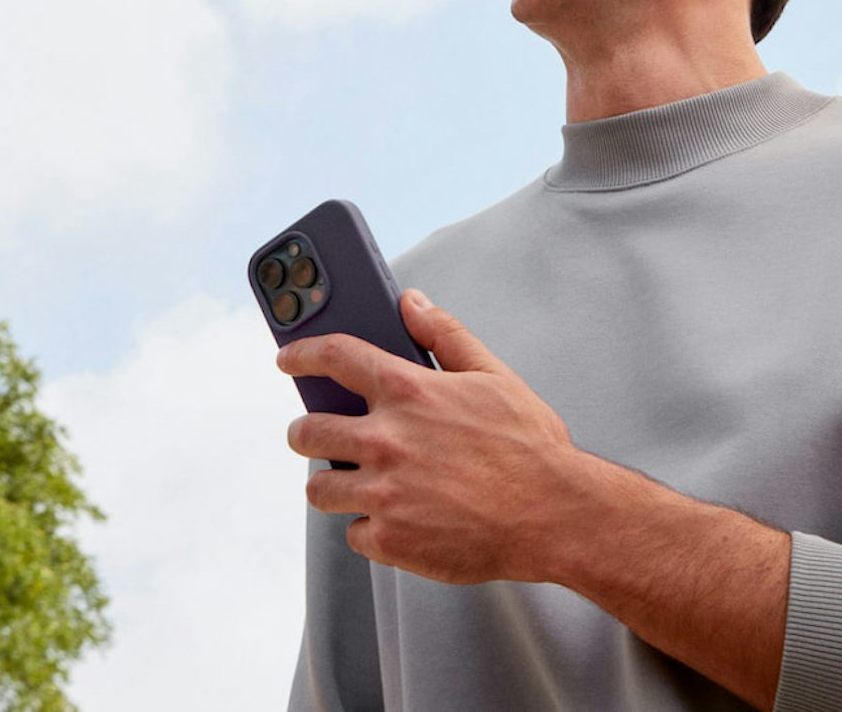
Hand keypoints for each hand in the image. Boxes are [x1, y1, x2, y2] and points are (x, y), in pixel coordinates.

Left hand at [278, 289, 587, 584]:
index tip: (288, 358)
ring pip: (319, 489)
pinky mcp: (389, 540)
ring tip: (357, 481)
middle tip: (318, 435)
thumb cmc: (530, 446)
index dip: (302, 354)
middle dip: (305, 432)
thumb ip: (446, 335)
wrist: (553, 515)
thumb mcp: (494, 376)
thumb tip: (411, 302)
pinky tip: (397, 518)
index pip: (334, 357)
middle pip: (307, 432)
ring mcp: (384, 493)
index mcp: (409, 391)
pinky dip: (369, 526)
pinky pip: (353, 532)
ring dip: (332, 483)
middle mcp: (386, 440)